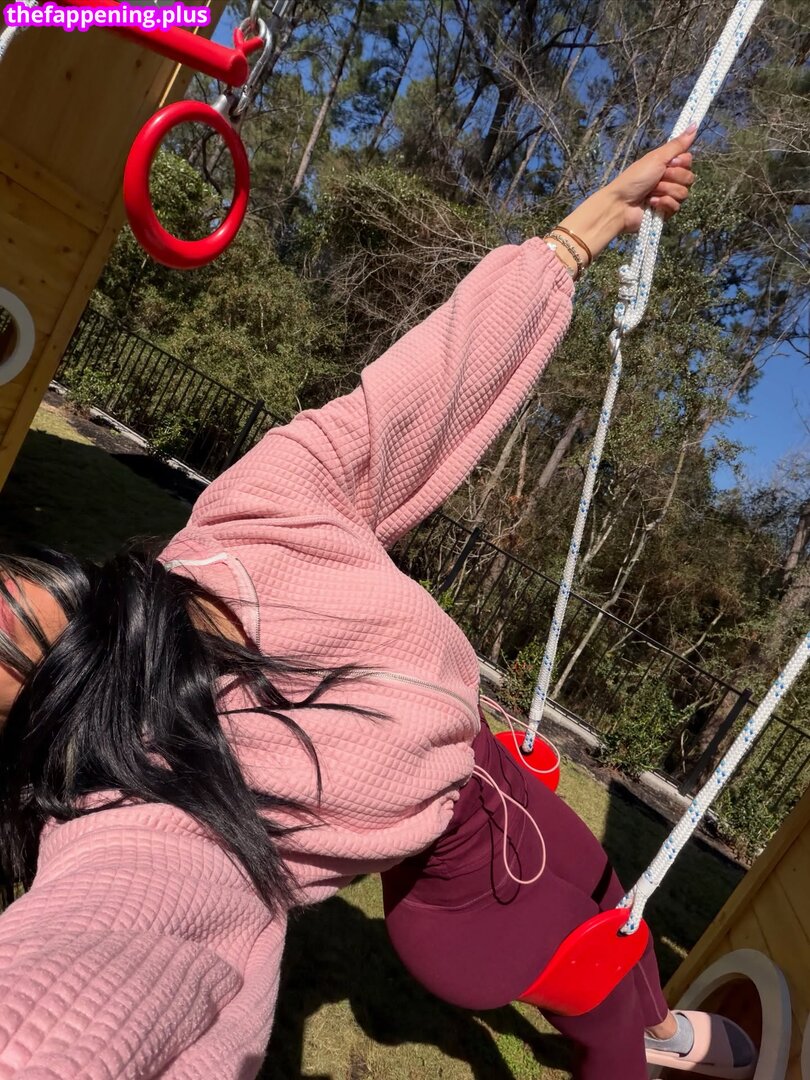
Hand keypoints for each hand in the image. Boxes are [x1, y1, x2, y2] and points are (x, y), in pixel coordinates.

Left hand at [551, 126, 698, 275]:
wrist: (620, 204)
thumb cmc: (635, 178)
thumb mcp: (656, 157)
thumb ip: (677, 144)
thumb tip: (694, 125)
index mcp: (667, 165)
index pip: (689, 161)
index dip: (681, 162)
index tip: (670, 163)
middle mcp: (670, 180)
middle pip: (689, 177)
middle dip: (672, 178)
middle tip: (656, 179)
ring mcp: (668, 196)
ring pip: (683, 193)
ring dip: (665, 191)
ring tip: (651, 192)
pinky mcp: (666, 212)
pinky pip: (676, 207)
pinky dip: (663, 204)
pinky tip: (651, 203)